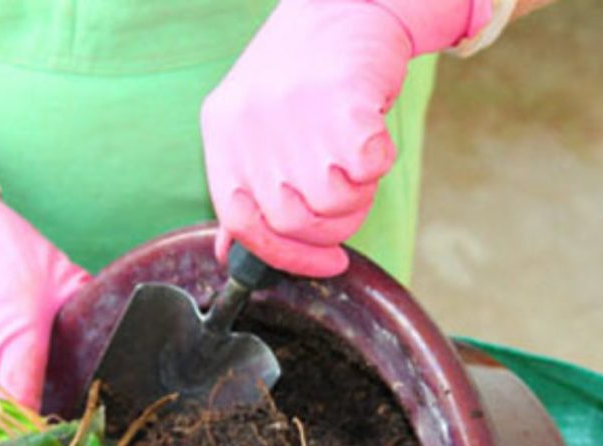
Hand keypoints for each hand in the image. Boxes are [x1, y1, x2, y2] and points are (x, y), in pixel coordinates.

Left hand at [202, 0, 491, 276]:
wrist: (347, 1)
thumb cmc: (303, 72)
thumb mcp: (253, 126)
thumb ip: (243, 188)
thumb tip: (231, 254)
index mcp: (221, 135)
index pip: (241, 224)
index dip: (284, 254)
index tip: (324, 262)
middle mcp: (250, 126)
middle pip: (292, 221)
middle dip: (333, 227)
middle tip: (350, 201)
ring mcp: (294, 112)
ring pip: (333, 202)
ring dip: (360, 195)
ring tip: (358, 163)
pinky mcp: (342, 100)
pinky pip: (368, 167)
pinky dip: (380, 163)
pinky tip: (375, 142)